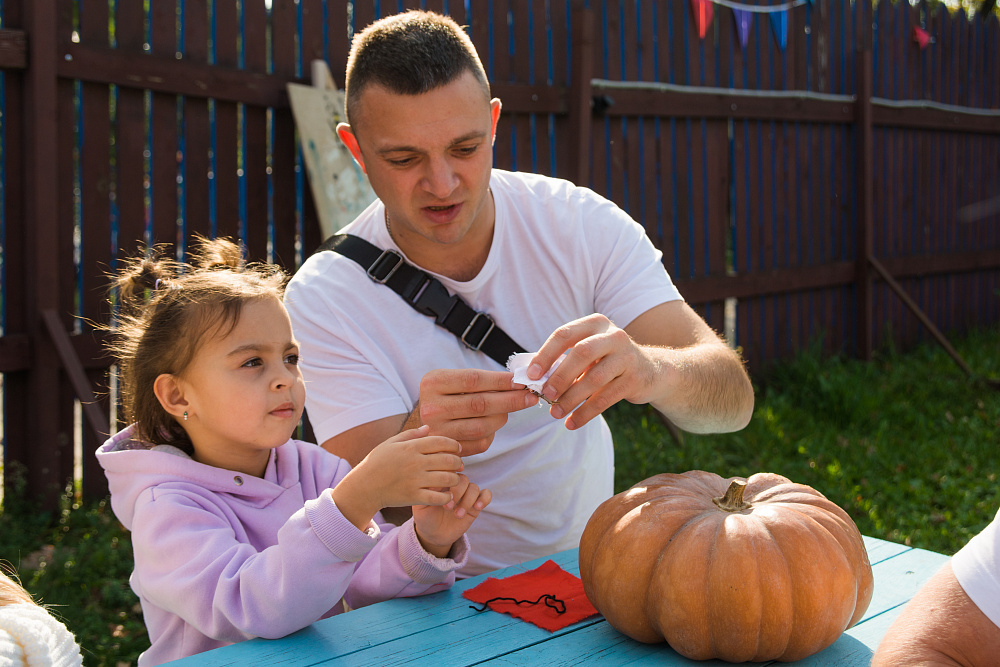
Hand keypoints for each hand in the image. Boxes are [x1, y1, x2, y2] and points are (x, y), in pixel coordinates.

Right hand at [331, 425, 464, 530]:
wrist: (364, 487)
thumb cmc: (377, 462)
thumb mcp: (390, 443)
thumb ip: (410, 434)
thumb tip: (428, 428)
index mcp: (410, 447)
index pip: (440, 442)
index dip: (453, 444)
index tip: (457, 449)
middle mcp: (415, 462)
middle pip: (447, 460)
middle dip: (457, 462)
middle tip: (459, 464)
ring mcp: (415, 480)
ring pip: (447, 478)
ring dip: (455, 478)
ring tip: (454, 478)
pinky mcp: (413, 497)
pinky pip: (438, 497)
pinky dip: (447, 496)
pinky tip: (447, 494)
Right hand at [413, 368, 538, 455]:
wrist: (421, 423)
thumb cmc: (446, 396)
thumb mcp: (453, 380)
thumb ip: (481, 381)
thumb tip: (519, 383)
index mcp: (433, 383)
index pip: (473, 380)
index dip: (501, 381)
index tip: (521, 381)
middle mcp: (432, 408)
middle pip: (480, 404)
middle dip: (511, 400)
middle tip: (530, 396)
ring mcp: (439, 432)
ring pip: (482, 426)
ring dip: (503, 417)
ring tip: (511, 408)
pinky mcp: (449, 449)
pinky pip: (481, 443)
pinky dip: (493, 433)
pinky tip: (493, 424)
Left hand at [413, 474, 491, 558]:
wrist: (434, 534)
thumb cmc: (425, 517)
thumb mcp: (421, 506)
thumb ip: (428, 494)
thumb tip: (437, 483)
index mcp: (442, 480)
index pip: (450, 470)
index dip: (449, 477)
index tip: (443, 491)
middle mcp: (455, 485)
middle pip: (463, 479)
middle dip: (457, 493)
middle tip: (448, 507)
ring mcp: (466, 494)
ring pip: (474, 487)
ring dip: (467, 501)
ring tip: (457, 515)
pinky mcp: (475, 504)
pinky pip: (486, 494)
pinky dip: (484, 499)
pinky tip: (477, 507)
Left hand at [527, 314, 655, 429]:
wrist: (652, 370)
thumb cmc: (608, 360)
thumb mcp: (590, 351)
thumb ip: (565, 359)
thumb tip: (534, 378)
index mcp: (595, 323)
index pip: (565, 335)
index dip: (545, 355)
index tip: (531, 375)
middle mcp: (613, 336)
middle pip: (580, 353)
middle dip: (559, 376)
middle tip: (545, 394)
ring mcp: (627, 357)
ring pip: (594, 378)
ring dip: (571, 398)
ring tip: (555, 412)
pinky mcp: (635, 379)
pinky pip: (605, 398)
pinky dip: (586, 413)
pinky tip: (572, 423)